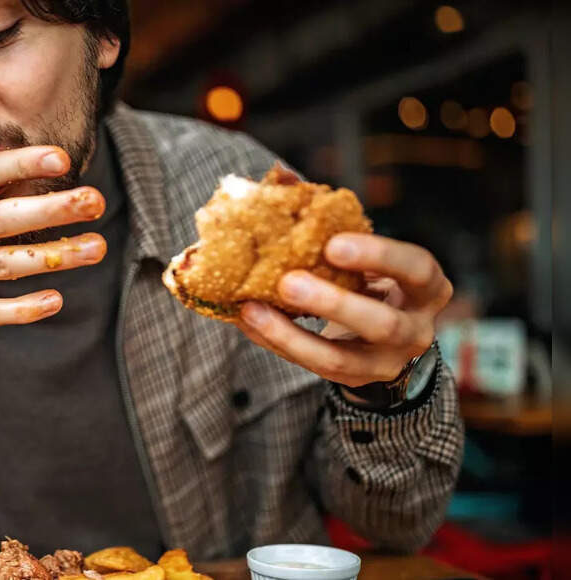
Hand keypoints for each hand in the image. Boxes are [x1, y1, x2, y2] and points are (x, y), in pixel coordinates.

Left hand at [234, 233, 452, 387]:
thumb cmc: (369, 278)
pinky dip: (276, 342)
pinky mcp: (351, 380)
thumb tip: (282, 178)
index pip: (418, 269)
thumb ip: (330, 219)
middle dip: (334, 303)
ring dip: (292, 335)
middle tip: (287, 281)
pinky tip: (248, 321)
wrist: (382, 337)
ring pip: (340, 359)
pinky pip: (310, 367)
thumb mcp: (365, 253)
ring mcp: (384, 363)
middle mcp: (415, 329)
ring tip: (253, 310)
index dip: (379, 255)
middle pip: (382, 323)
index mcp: (427, 287)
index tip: (333, 243)